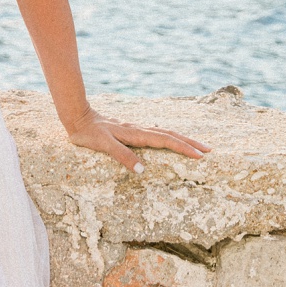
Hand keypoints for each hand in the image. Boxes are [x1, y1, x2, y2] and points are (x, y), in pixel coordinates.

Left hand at [66, 115, 210, 171]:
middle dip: (190, 143)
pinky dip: (168, 137)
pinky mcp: (130, 130)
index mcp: (135, 134)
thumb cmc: (88, 133)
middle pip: (170, 135)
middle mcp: (139, 130)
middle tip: (209, 150)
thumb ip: (122, 156)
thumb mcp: (102, 146)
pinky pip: (155, 133)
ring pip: (164, 132)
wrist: (76, 116)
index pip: (165, 141)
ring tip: (197, 146)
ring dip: (181, 139)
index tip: (200, 156)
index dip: (183, 148)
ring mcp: (135, 129)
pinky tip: (170, 140)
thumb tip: (142, 170)